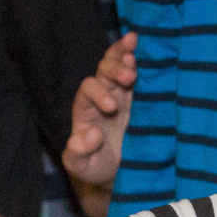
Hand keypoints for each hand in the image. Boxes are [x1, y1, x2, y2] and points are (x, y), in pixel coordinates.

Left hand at [65, 34, 138, 186]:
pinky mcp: (138, 98)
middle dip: (114, 71)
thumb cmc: (94, 165)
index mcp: (85, 110)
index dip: (98, 94)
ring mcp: (120, 94)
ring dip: (124, 56)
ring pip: (117, 66)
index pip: (87, 91)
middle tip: (129, 77)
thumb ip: (78, 153)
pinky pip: (135, 72)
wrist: (116, 172)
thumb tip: (92, 133)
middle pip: (102, 72)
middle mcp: (101, 96)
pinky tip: (137, 43)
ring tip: (133, 47)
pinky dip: (135, 56)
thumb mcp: (81, 166)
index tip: (111, 108)